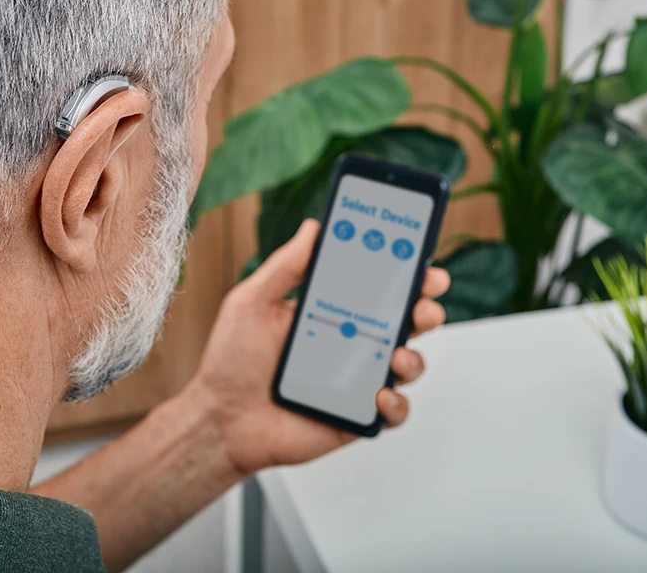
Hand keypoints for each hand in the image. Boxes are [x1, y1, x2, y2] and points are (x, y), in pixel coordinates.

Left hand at [185, 219, 448, 477]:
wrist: (222, 419)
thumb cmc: (232, 361)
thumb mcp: (252, 302)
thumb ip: (285, 266)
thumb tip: (314, 227)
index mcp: (331, 310)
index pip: (377, 285)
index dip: (405, 271)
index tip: (419, 258)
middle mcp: (350, 342)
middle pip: (404, 321)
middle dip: (424, 308)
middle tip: (423, 304)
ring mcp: (356, 379)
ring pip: (407, 364)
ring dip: (414, 357)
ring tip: (397, 356)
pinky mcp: (356, 416)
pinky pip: (392, 412)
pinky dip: (396, 405)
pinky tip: (379, 396)